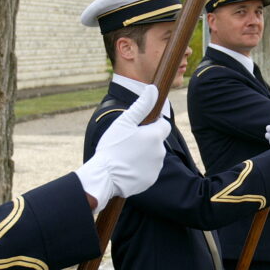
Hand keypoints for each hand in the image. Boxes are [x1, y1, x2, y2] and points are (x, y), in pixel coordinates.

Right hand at [77, 86, 169, 211]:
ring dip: (144, 154)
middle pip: (157, 141)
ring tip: (125, 155)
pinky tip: (127, 167)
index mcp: (155, 136)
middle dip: (147, 139)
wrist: (105, 177)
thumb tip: (153, 89)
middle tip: (128, 142)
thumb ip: (141, 105)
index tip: (140, 127)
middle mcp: (160, 151)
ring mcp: (156, 167)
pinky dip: (141, 167)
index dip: (153, 124)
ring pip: (153, 155)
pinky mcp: (151, 180)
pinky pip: (148, 170)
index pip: (164, 125)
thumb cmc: (113, 147)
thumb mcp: (125, 122)